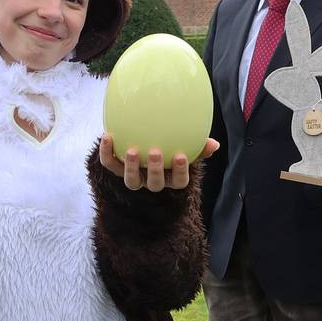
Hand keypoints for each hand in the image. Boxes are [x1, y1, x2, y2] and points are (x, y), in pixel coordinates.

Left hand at [98, 135, 218, 192]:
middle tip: (155, 152)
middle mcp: (152, 180)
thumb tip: (214, 144)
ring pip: (132, 181)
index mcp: (171, 177)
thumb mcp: (186, 143)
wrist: (144, 137)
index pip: (179, 181)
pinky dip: (107, 152)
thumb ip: (199, 145)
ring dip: (131, 167)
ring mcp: (134, 176)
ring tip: (132, 150)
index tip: (181, 155)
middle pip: (155, 184)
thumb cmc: (171, 142)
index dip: (180, 172)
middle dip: (155, 170)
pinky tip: (107, 136)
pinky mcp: (117, 168)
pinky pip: (110, 164)